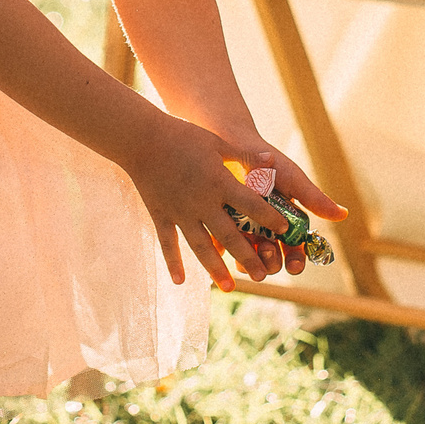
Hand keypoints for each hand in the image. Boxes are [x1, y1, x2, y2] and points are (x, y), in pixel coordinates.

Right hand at [122, 114, 300, 289]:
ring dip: (216, 268)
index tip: (283, 232)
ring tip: (229, 288)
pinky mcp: (161, 215)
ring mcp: (180, 212)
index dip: (269, 218)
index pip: (251, 205)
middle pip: (230, 234)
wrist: (141, 139)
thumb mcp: (217, 142)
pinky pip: (168, 243)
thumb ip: (244, 154)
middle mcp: (202, 202)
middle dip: (247, 256)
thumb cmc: (182, 136)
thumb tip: (272, 160)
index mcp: (219, 183)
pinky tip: (180, 281)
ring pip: (202, 246)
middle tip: (262, 276)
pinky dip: (173, 262)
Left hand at [208, 132, 345, 277]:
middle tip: (269, 254)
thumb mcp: (292, 179)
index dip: (296, 261)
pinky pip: (224, 246)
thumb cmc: (269, 162)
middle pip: (272, 259)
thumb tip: (343, 215)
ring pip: (249, 258)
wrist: (237, 144)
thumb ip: (314, 198)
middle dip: (272, 262)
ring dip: (251, 262)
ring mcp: (243, 230)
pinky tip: (227, 248)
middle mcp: (266, 231)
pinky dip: (226, 251)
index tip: (295, 264)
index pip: (294, 250)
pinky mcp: (221, 226)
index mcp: (286, 223)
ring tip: (249, 255)